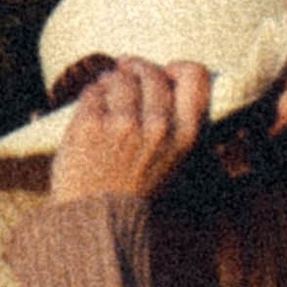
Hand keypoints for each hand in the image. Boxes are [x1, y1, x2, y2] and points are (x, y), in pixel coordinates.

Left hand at [50, 57, 210, 199]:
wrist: (96, 219)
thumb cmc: (132, 188)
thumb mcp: (170, 159)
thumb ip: (173, 121)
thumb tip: (163, 74)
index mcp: (183, 136)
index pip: (195, 77)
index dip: (178, 67)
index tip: (164, 70)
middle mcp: (157, 127)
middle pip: (151, 73)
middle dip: (136, 69)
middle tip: (125, 71)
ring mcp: (123, 124)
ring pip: (120, 78)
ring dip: (111, 80)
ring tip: (106, 92)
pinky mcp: (91, 125)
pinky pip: (93, 91)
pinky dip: (92, 93)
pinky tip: (92, 106)